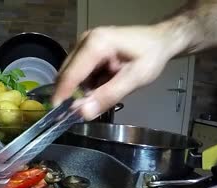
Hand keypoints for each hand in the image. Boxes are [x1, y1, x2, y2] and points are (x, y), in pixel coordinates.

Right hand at [52, 24, 182, 119]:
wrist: (159, 40)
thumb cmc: (151, 56)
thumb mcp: (135, 79)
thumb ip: (108, 96)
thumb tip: (82, 113)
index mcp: (95, 44)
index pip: (70, 75)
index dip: (61, 97)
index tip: (57, 117)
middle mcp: (84, 40)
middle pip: (66, 75)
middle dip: (73, 95)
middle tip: (89, 109)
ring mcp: (83, 43)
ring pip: (71, 75)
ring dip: (82, 89)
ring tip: (106, 89)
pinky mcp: (85, 48)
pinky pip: (78, 72)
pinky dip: (87, 83)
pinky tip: (104, 82)